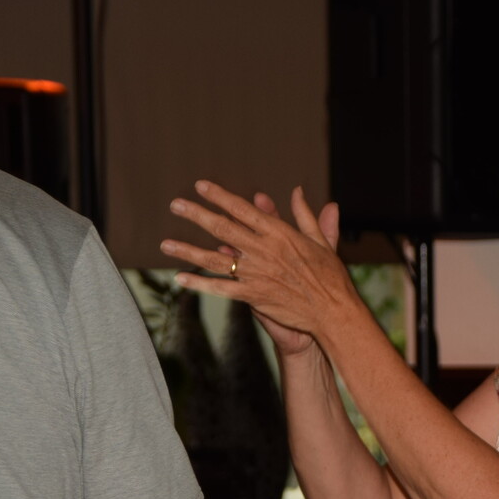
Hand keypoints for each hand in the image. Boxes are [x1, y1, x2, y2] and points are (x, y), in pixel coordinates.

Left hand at [161, 182, 354, 341]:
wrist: (333, 312)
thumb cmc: (331, 277)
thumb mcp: (321, 241)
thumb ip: (306, 215)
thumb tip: (297, 191)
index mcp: (280, 233)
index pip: (243, 209)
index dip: (219, 196)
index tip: (201, 187)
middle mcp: (264, 250)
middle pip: (222, 227)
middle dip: (196, 214)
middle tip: (175, 206)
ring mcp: (256, 273)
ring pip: (215, 258)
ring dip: (188, 250)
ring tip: (165, 245)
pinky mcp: (254, 296)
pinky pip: (220, 289)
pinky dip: (200, 284)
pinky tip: (181, 279)